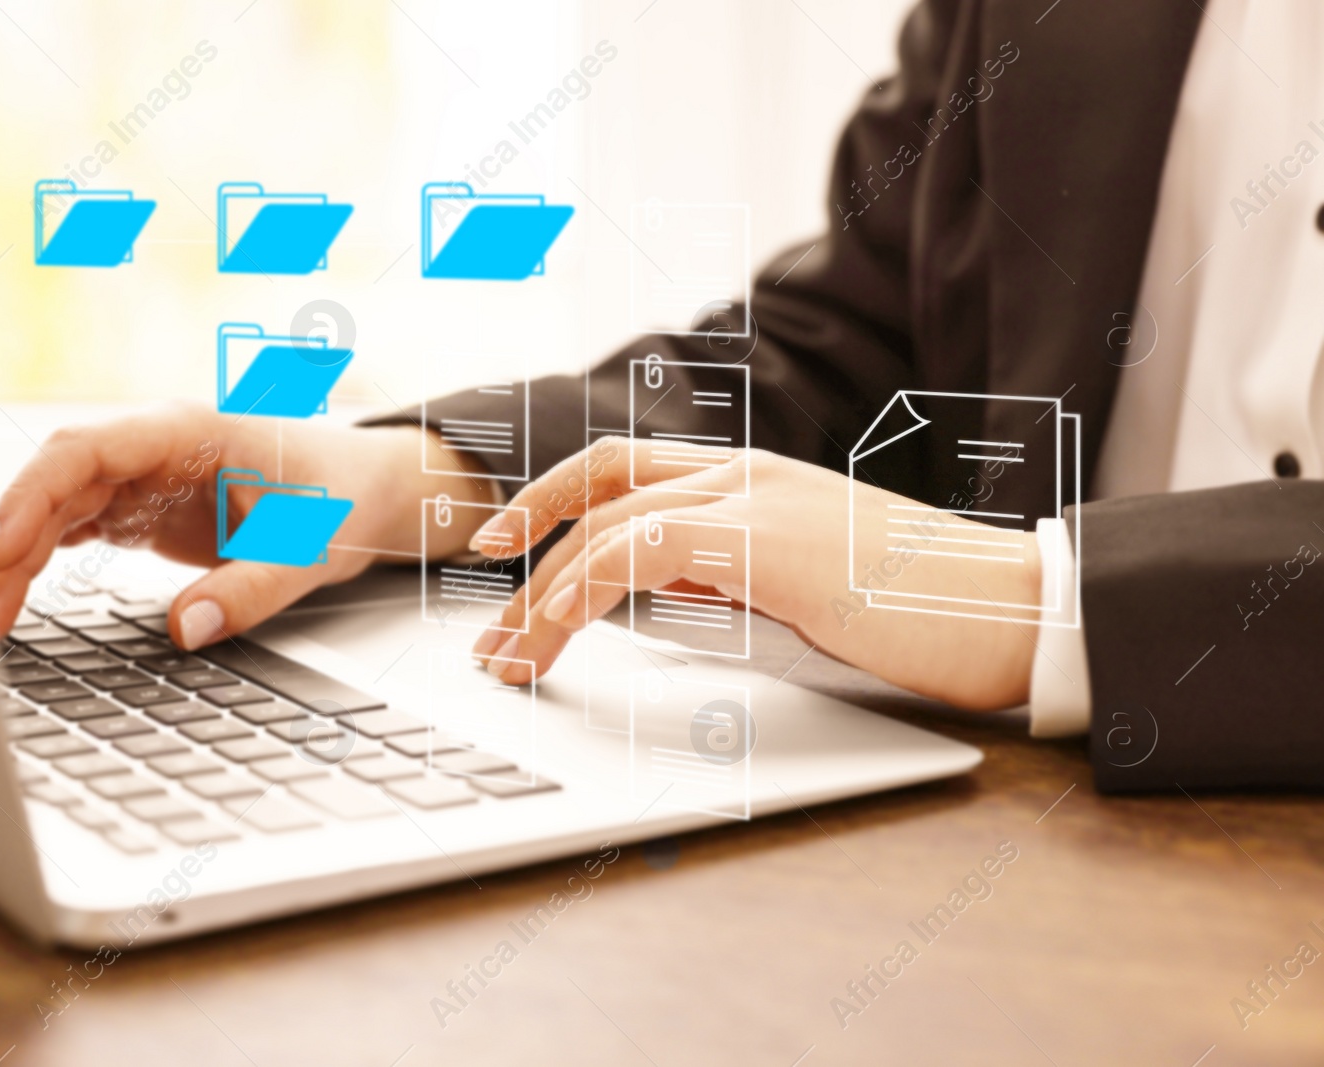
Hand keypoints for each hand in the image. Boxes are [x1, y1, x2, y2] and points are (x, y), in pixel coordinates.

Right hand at [0, 404, 493, 647]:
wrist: (368, 489)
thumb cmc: (344, 497)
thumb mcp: (312, 546)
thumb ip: (252, 586)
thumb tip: (186, 628)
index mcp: (187, 432)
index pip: (85, 449)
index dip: (31, 495)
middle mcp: (153, 450)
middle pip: (54, 483)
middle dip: (7, 541)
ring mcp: (142, 479)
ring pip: (55, 510)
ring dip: (15, 561)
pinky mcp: (141, 511)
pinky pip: (73, 531)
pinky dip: (39, 564)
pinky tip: (10, 601)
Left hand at [467, 438, 1041, 710]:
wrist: (1010, 609)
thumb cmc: (918, 611)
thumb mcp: (798, 591)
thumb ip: (721, 583)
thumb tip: (638, 604)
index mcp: (753, 478)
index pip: (625, 468)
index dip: (552, 497)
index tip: (504, 545)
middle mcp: (743, 473)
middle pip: (598, 483)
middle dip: (525, 539)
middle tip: (481, 609)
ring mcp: (753, 497)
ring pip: (607, 523)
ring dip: (542, 591)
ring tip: (507, 654)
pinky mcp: (764, 539)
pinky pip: (640, 550)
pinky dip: (584, 590)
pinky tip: (558, 632)